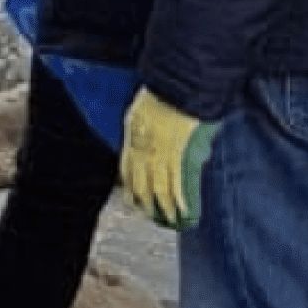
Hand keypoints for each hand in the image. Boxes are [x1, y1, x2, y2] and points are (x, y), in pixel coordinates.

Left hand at [120, 88, 220, 230]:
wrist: (174, 88)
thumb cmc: (159, 93)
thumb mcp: (138, 110)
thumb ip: (139, 126)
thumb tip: (144, 135)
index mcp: (131, 138)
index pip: (126, 167)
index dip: (128, 184)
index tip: (130, 196)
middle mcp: (141, 150)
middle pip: (140, 182)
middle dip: (143, 201)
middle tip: (148, 214)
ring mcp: (159, 155)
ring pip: (157, 188)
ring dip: (162, 207)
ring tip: (168, 219)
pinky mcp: (176, 156)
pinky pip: (176, 183)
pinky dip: (178, 200)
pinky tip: (182, 211)